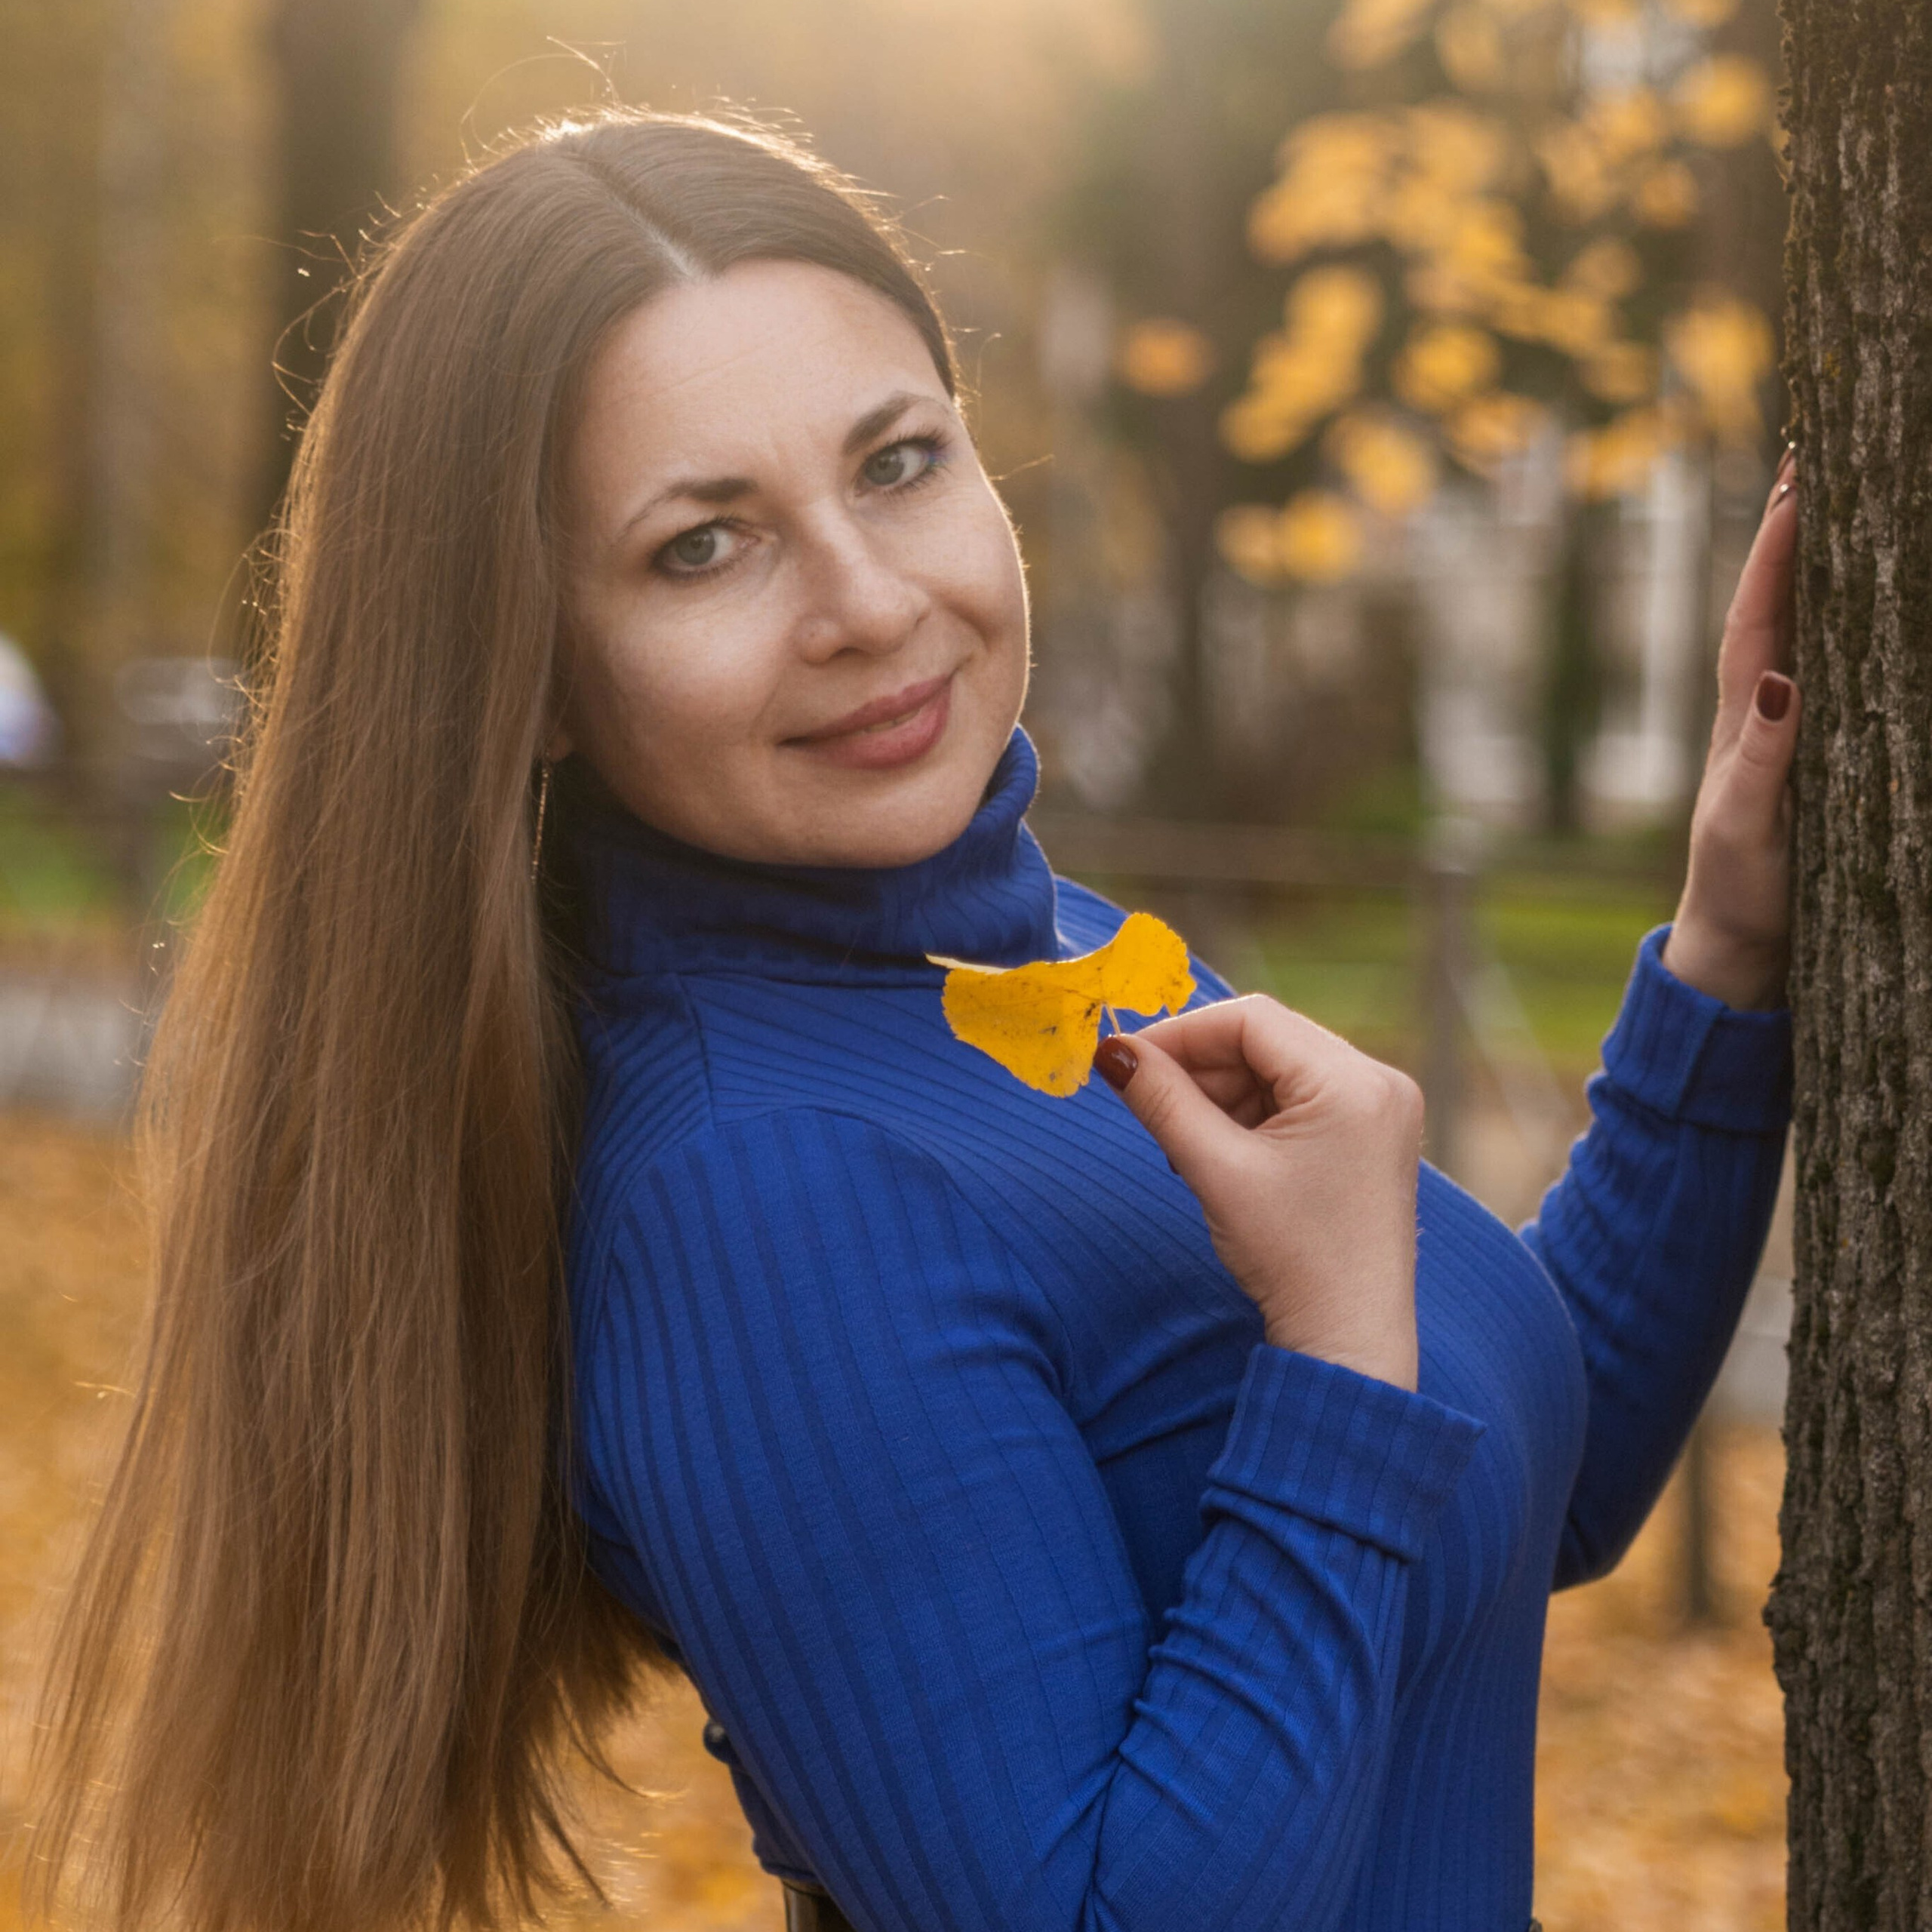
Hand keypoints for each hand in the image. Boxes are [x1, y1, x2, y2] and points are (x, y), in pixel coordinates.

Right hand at [1094, 1001, 1422, 1391]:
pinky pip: (1299, 1097)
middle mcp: (1379, 1081)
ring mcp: (1381, 1108)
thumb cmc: (1292, 1259)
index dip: (1182, 1034)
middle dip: (1202, 1068)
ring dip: (1223, 1094)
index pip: (1251, 1019)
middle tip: (1153, 1108)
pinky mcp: (1371, 1134)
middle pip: (1266, 1039)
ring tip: (1189, 1147)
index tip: (1130, 1062)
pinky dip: (1252, 1114)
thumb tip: (1112, 1051)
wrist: (1349, 1340)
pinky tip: (1222, 1155)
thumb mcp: (1216, 1171)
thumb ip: (1162, 1101)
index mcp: (1353, 1082)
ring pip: (1278, 1067)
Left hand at [1661, 451, 1800, 1010]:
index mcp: (1742, 719)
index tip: (1794, 487)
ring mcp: (1785, 728)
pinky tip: (1865, 598)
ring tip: (1833, 501)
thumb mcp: (1748, 824)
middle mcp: (1761, 711)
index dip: (1774, 554)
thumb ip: (1765, 759)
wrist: (1742, 943)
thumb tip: (1784, 683)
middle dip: (1791, 538)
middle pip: (1776, 607)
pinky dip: (1838, 626)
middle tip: (1810, 462)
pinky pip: (1826, 670)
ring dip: (1812, 569)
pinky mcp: (1811, 754)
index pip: (1758, 618)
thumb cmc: (1743, 887)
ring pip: (1801, 631)